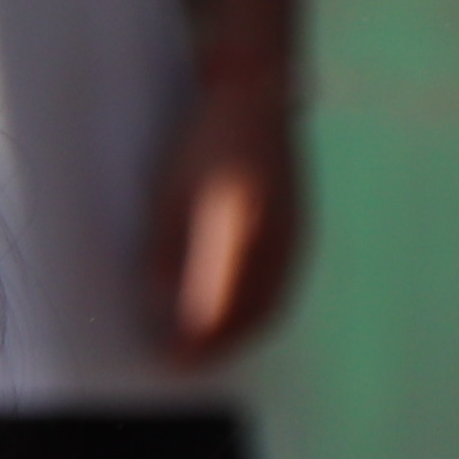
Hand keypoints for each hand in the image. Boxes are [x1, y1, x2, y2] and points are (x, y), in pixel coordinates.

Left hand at [145, 70, 305, 368]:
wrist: (255, 93)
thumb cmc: (202, 139)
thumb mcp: (167, 196)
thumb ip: (163, 253)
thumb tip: (156, 304)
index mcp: (239, 230)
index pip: (216, 308)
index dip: (194, 343)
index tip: (170, 362)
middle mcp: (275, 239)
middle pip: (247, 317)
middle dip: (216, 348)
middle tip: (184, 366)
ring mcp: (295, 235)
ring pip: (269, 306)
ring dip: (239, 335)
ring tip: (208, 351)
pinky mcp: (302, 230)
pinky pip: (282, 287)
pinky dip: (258, 313)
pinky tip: (237, 317)